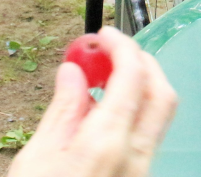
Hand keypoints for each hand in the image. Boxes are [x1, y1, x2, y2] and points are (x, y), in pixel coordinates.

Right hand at [8, 29, 177, 176]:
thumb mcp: (38, 156)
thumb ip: (63, 109)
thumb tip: (74, 73)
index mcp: (108, 143)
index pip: (133, 76)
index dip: (121, 46)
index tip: (104, 36)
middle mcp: (136, 157)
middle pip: (162, 94)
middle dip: (143, 63)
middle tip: (113, 53)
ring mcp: (143, 173)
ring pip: (158, 119)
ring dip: (140, 90)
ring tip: (103, 83)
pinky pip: (147, 140)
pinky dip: (133, 117)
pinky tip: (104, 117)